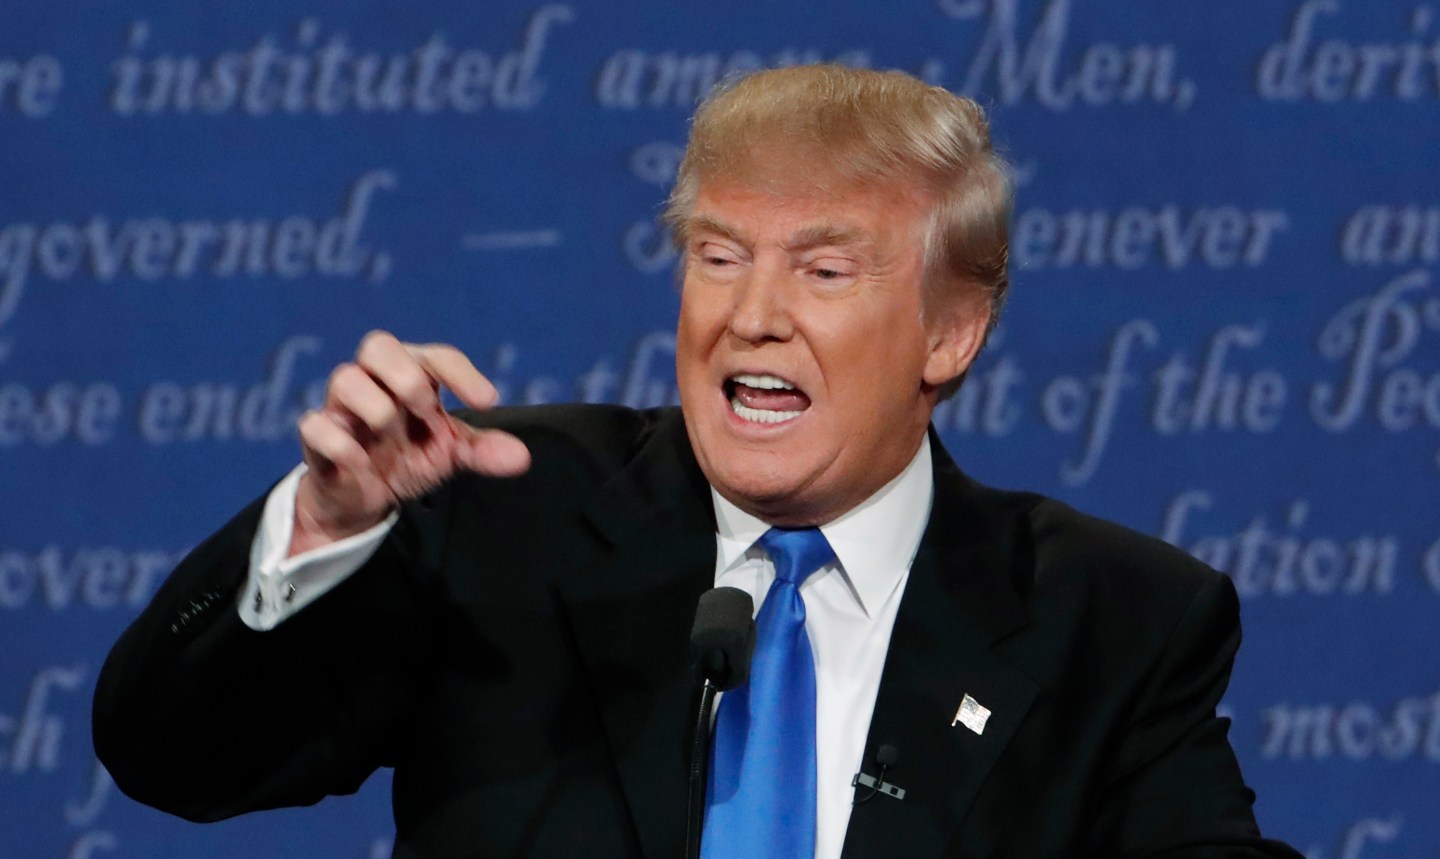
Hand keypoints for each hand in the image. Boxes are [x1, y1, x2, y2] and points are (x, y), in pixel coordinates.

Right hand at [289, 330, 530, 555]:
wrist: (365, 500)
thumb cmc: (407, 459)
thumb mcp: (449, 455)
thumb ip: (483, 452)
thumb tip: (522, 457)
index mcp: (411, 375)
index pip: (435, 356)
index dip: (461, 373)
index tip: (487, 402)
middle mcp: (373, 381)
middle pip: (378, 345)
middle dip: (408, 379)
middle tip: (427, 414)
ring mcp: (340, 407)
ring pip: (345, 378)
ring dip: (379, 412)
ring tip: (392, 443)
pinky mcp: (316, 437)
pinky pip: (314, 425)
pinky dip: (342, 444)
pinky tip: (362, 465)